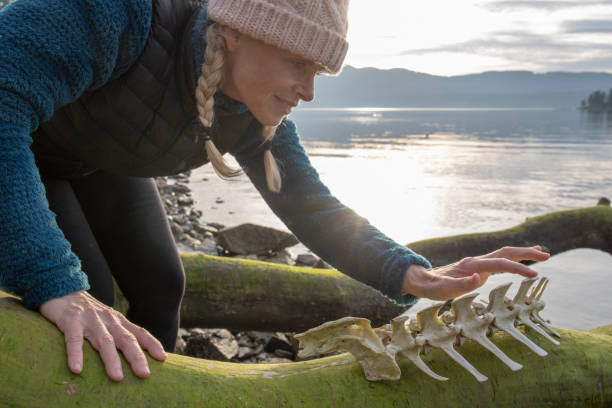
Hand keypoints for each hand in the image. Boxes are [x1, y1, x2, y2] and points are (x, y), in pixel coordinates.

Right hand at [40, 290, 166, 380]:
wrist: (62, 290)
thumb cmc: (87, 312)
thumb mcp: (106, 321)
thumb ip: (118, 335)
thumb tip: (134, 355)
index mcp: (118, 321)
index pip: (139, 332)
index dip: (152, 344)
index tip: (162, 358)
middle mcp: (108, 319)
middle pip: (126, 339)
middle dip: (136, 357)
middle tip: (144, 374)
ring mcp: (90, 319)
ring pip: (104, 341)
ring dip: (111, 359)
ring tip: (117, 377)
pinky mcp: (71, 320)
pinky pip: (74, 339)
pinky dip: (76, 354)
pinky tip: (77, 369)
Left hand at [402, 245, 549, 299]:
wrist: (422, 280)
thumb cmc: (432, 287)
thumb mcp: (443, 290)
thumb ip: (459, 285)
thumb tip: (478, 278)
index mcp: (472, 265)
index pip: (500, 264)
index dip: (517, 268)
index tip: (534, 275)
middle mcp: (477, 261)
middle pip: (505, 253)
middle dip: (526, 253)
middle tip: (546, 255)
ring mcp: (478, 263)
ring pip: (503, 254)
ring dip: (522, 253)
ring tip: (541, 253)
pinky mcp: (478, 267)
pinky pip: (499, 260)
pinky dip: (512, 258)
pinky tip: (520, 260)